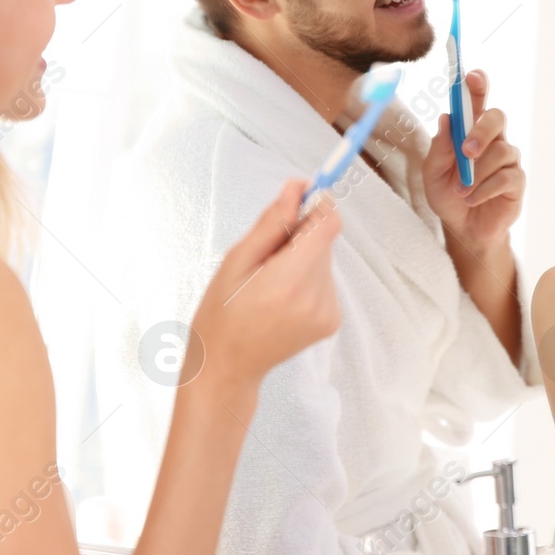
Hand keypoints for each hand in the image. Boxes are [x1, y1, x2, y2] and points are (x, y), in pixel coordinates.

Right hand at [189, 179, 342, 392]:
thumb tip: (297, 188)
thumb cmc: (222, 315)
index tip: (298, 199)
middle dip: (299, 235)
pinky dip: (306, 279)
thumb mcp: (236, 260)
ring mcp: (328, 312)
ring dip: (302, 258)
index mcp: (290, 281)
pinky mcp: (332, 321)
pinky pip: (325, 281)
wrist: (228, 366)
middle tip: (266, 254)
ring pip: (324, 259)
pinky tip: (281, 297)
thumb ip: (272, 222)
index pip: (329, 223)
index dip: (317, 204)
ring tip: (269, 281)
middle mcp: (316, 298)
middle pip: (324, 240)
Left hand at [422, 69, 523, 253]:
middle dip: (482, 131)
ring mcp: (507, 159)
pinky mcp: (516, 181)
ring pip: (500, 151)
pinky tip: (472, 199)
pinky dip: (484, 189)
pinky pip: (505, 178)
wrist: (463, 229)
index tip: (471, 76)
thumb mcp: (433, 173)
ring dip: (476, 174)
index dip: (477, 84)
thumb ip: (439, 148)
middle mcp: (493, 138)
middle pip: (497, 117)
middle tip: (466, 152)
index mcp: (470, 130)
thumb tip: (446, 118)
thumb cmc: (447, 195)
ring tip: (460, 191)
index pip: (477, 99)